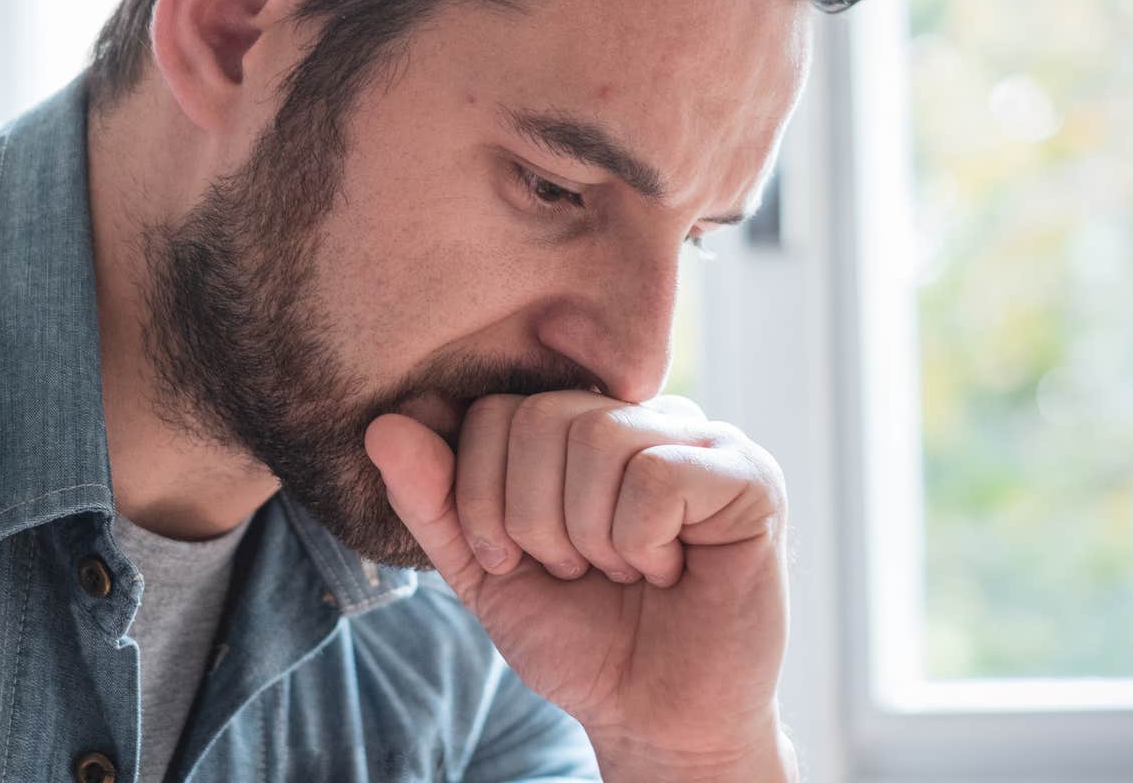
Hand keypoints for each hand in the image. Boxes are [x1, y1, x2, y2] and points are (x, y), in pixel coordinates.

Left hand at [365, 391, 790, 773]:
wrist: (654, 720)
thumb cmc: (579, 639)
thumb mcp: (483, 568)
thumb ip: (432, 499)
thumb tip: (383, 424)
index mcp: (579, 424)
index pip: (491, 412)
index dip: (485, 500)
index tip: (522, 559)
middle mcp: (641, 416)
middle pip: (539, 418)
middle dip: (534, 523)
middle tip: (578, 571)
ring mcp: (701, 438)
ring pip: (597, 439)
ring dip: (590, 538)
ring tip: (623, 572)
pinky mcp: (750, 477)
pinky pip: (657, 475)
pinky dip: (642, 544)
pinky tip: (668, 571)